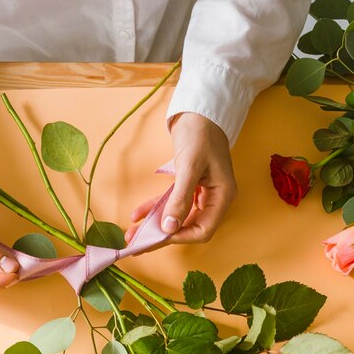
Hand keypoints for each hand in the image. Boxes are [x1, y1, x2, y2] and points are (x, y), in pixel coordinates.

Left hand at [125, 113, 236, 244]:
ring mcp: (201, 194)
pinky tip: (137, 214)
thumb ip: (180, 199)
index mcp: (222, 197)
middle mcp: (213, 199)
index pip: (203, 230)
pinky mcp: (188, 187)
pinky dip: (154, 209)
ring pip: (176, 218)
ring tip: (131, 234)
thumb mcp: (190, 166)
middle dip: (161, 236)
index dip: (180, 237)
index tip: (158, 237)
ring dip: (154, 226)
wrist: (198, 109)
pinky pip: (170, 204)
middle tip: (136, 244)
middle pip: (188, 227)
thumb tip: (169, 228)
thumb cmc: (200, 133)